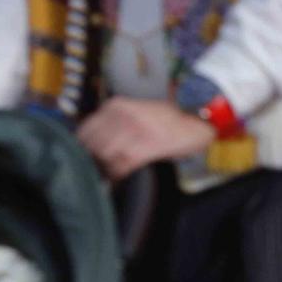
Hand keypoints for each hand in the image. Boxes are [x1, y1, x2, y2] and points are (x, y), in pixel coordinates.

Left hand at [77, 96, 215, 181]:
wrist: (196, 120)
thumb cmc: (166, 119)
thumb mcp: (136, 110)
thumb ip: (114, 121)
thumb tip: (91, 141)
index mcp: (116, 105)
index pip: (86, 130)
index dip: (84, 146)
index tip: (87, 156)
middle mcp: (123, 115)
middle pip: (93, 144)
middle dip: (94, 159)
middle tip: (97, 168)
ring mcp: (134, 130)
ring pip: (105, 156)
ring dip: (105, 168)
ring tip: (109, 173)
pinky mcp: (146, 146)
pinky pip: (121, 165)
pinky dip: (118, 174)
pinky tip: (120, 176)